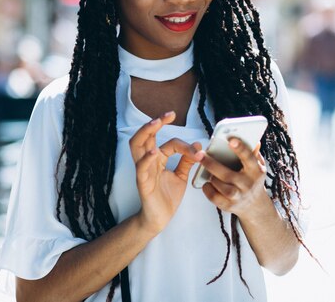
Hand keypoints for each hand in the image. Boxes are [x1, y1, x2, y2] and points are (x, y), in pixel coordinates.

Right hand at [129, 111, 202, 234]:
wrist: (160, 219)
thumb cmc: (167, 197)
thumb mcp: (180, 176)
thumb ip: (186, 161)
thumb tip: (197, 145)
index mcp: (157, 159)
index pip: (169, 143)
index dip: (184, 144)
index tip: (198, 148)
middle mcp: (148, 161)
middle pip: (144, 136)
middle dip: (154, 123)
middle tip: (167, 115)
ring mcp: (143, 171)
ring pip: (136, 146)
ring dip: (145, 133)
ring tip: (155, 124)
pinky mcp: (143, 183)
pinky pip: (141, 168)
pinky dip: (147, 158)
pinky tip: (154, 152)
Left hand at [197, 139, 270, 220]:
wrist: (254, 205)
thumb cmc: (252, 179)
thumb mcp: (257, 166)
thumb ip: (253, 152)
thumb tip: (252, 138)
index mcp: (256, 171)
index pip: (249, 158)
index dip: (240, 149)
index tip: (231, 140)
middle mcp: (248, 184)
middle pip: (228, 174)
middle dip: (212, 164)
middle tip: (199, 155)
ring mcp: (239, 197)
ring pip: (221, 187)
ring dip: (211, 177)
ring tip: (204, 168)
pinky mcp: (229, 206)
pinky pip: (214, 198)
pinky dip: (208, 190)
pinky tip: (206, 183)